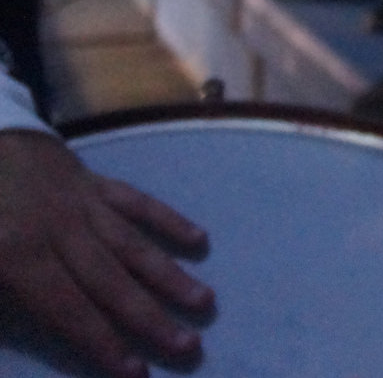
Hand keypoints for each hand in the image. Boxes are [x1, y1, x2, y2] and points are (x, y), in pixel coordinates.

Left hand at [0, 132, 212, 377]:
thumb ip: (1, 295)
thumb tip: (8, 342)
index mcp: (18, 256)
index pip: (67, 309)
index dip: (101, 341)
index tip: (136, 373)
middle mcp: (59, 232)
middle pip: (109, 282)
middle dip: (148, 318)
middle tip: (188, 347)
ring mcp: (82, 204)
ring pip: (130, 245)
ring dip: (168, 275)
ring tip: (204, 302)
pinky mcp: (97, 182)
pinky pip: (137, 202)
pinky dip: (167, 220)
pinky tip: (198, 240)